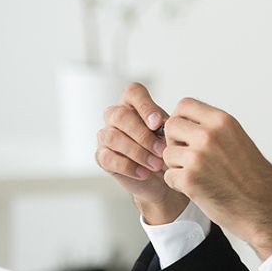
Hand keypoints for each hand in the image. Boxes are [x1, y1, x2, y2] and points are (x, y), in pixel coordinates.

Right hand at [96, 83, 187, 223]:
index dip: (145, 107)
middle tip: (161, 150)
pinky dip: (128, 167)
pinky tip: (144, 173)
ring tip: (156, 165)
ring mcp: (105, 135)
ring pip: (112, 137)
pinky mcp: (102, 156)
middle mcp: (115, 116)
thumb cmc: (164, 149)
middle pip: (120, 116)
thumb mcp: (170, 135)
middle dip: (143, 135)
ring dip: (137, 152)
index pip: (133, 92)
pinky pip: (108, 158)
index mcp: (133, 103)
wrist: (161, 178)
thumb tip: (159, 125)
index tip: (158, 124)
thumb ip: (165, 126)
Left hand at [161, 98, 271, 259]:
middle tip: (188, 157)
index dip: (181, 120)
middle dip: (175, 142)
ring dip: (176, 165)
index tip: (186, 134)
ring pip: (167, 153)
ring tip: (197, 175)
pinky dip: (178, 184)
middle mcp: (209, 134)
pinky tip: (196, 188)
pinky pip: (169, 175)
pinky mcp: (189, 179)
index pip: (184, 105)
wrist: (265, 209)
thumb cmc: (256, 180)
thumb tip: (190, 123)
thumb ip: (214, 129)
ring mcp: (198, 156)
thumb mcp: (239, 140)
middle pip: (171, 126)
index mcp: (223, 122)